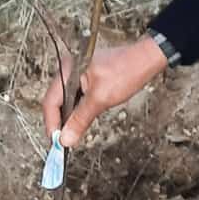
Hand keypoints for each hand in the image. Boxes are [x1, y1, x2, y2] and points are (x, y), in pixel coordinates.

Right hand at [41, 34, 166, 148]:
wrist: (147, 58)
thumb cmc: (127, 71)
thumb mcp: (101, 99)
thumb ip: (80, 119)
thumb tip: (66, 138)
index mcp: (68, 69)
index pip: (50, 101)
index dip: (52, 124)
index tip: (56, 141)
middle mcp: (70, 68)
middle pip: (56, 100)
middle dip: (59, 122)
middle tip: (64, 141)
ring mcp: (78, 72)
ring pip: (66, 99)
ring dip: (69, 117)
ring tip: (72, 134)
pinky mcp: (87, 76)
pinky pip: (76, 96)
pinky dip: (77, 110)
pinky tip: (81, 120)